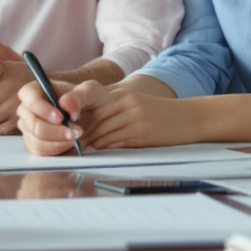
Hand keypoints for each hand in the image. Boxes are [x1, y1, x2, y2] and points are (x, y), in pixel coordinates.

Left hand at [15, 79, 189, 152]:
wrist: (190, 118)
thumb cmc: (159, 116)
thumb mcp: (135, 107)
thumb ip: (112, 115)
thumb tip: (85, 132)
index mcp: (121, 95)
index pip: (89, 105)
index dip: (73, 117)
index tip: (60, 127)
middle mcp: (125, 103)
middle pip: (92, 121)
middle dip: (76, 135)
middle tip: (62, 146)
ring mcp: (134, 118)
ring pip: (101, 134)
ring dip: (87, 146)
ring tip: (74, 153)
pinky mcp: (142, 133)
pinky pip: (116, 143)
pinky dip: (103, 151)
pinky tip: (96, 155)